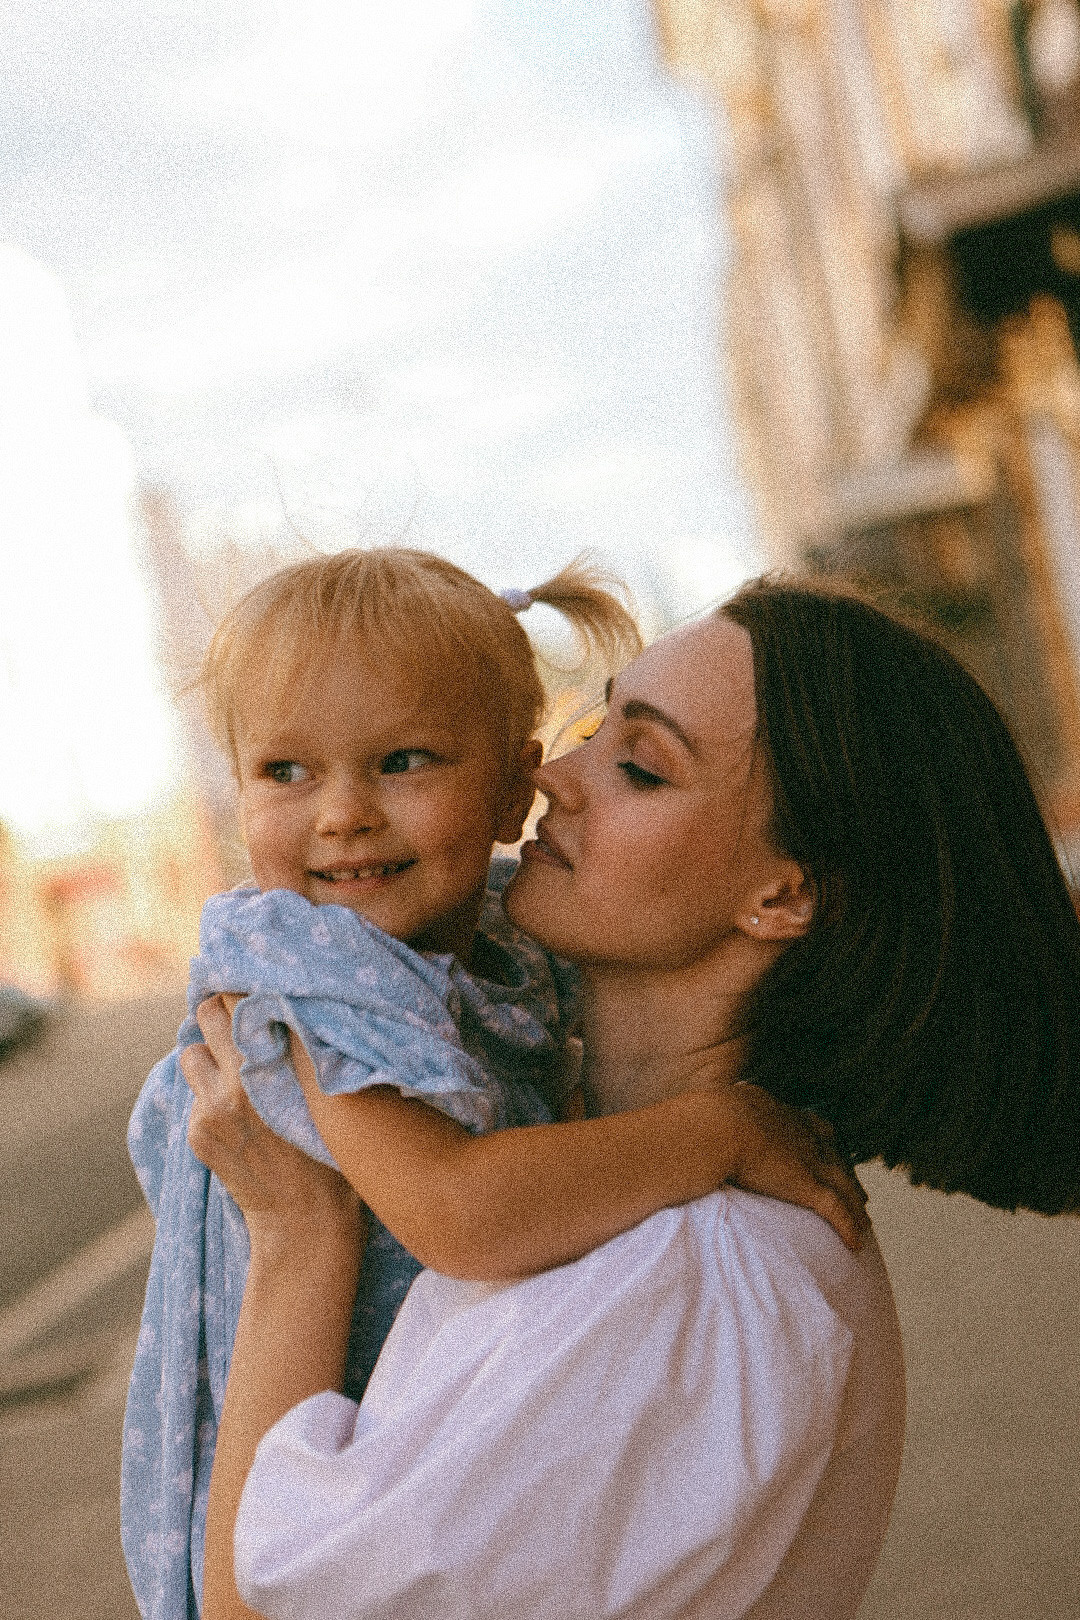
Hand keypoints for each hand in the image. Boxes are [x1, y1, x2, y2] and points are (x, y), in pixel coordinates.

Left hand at [181, 995, 364, 1255]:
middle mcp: (232, 1084)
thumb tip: (286, 1003)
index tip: (254, 985)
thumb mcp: (328, 1091)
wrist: (305, 1221)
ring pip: (191, 1054)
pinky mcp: (196, 1134)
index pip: (235, 1000)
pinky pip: (195, 1093)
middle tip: (241, 1019)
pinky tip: (241, 1109)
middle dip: (220, 1014)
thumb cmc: (334, 1152)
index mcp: (269, 1068)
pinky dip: (212, 1092)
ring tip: (239, 1067)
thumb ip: (302, 1047)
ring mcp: (208, 1111)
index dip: (243, 989)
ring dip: (210, 1054)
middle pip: (204, 1015)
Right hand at [724, 1082, 869, 1251]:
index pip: (809, 1125)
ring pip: (843, 1184)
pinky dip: (848, 1226)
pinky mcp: (808, 1186)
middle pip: (833, 1155)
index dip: (821, 1139)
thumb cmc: (707, 1118)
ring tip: (864, 1218)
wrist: (717, 1128)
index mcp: (778, 1113)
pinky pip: (836, 1211)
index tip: (827, 1146)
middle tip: (856, 1188)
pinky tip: (856, 1243)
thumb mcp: (721, 1103)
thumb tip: (717, 1104)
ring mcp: (808, 1159)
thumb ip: (728, 1106)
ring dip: (855, 1202)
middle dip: (845, 1172)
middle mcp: (800, 1134)